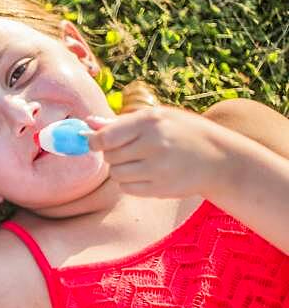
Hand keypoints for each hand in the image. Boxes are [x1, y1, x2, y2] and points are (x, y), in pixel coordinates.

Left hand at [87, 106, 238, 198]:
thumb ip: (121, 123)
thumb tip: (88, 123)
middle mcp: (154, 144)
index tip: (96, 143)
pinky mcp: (160, 188)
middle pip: (110, 156)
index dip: (95, 142)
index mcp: (151, 121)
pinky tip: (148, 174)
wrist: (220, 159)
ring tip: (141, 162)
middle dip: (114, 154)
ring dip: (122, 169)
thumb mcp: (158, 118)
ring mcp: (158, 168)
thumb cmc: (183, 133)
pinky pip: (127, 188)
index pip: (106, 137)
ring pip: (116, 174)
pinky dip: (131, 183)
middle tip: (131, 150)